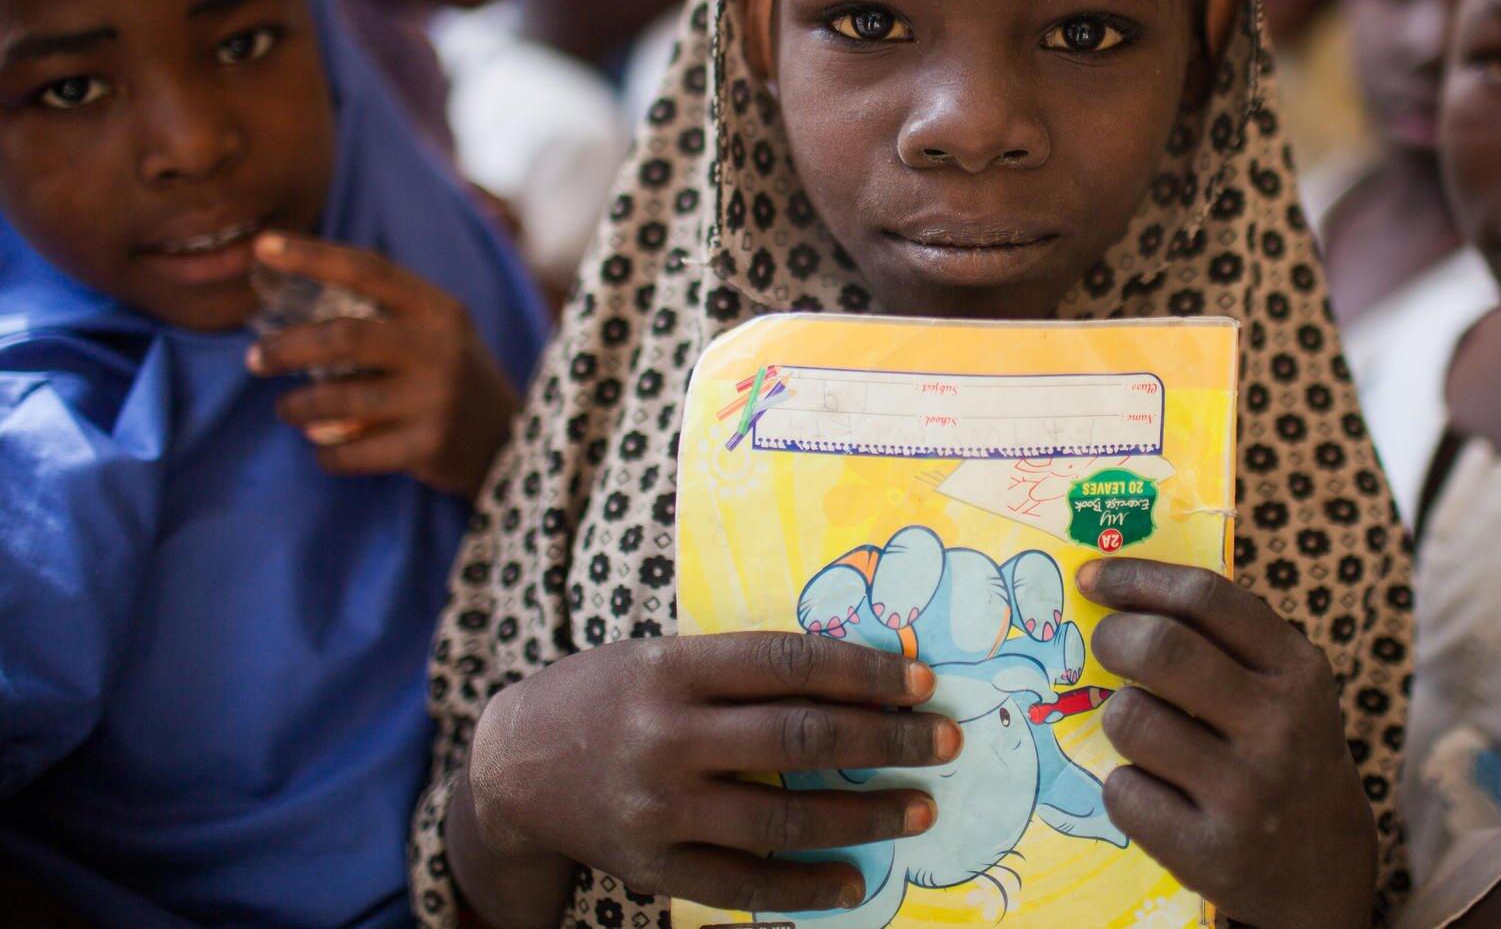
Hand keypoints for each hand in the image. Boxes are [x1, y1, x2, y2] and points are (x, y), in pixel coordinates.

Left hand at [246, 232, 518, 496]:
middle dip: (286, 348)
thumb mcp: (433, 329)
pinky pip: (349, 451)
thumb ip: (380, 311)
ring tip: (288, 408)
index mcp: (437, 308)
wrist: (506, 438)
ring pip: (337, 399)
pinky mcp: (427, 446)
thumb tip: (288, 293)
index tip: (262, 246)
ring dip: (297, 406)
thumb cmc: (448, 373)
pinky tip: (324, 446)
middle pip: (344, 336)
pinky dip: (324, 452)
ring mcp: (436, 399)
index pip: (369, 269)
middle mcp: (439, 348)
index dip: (312, 255)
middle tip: (256, 359)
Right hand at [462, 633, 957, 914]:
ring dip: (862, 815)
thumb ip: (744, 669)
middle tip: (945, 742)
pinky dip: (804, 887)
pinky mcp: (650, 866)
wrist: (512, 766)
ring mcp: (657, 806)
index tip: (922, 681)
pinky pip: (742, 886)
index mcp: (672, 668)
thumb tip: (858, 682)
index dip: (864, 672)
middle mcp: (665, 735)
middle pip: (797, 738)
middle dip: (884, 741)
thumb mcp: (664, 657)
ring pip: (780, 817)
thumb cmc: (610, 695)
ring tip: (919, 808)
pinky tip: (853, 881)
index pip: (790, 663)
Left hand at [1078, 559, 1375, 928]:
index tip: (1092, 578)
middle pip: (1160, 648)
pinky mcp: (1211, 853)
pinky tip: (1155, 794)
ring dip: (1119, 718)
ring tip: (1143, 732)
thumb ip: (1221, 640)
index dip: (1136, 578)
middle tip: (1104, 645)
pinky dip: (1125, 788)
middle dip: (1112, 637)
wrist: (1326, 872)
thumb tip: (1112, 586)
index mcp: (1298, 671)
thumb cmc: (1282, 753)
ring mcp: (1247, 793)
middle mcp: (1280, 726)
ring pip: (1131, 719)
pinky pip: (1124, 794)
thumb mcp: (1284, 688)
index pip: (1205, 597)